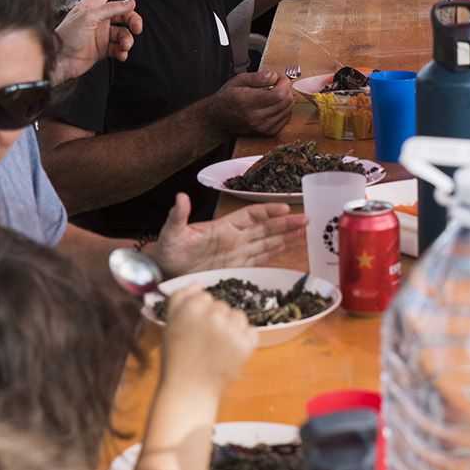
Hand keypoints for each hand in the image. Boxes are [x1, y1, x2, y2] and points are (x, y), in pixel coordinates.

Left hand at [53, 0, 142, 81]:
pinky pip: (118, 48)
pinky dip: (122, 51)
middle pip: (121, 14)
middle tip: (137, 28)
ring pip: (122, 33)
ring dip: (127, 40)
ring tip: (125, 47)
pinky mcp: (101, 49)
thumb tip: (131, 3)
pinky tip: (121, 55)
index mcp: (91, 7)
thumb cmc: (68, 35)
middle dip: (132, 20)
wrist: (59, 60)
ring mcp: (100, 35)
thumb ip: (112, 8)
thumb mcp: (90, 17)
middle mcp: (97, 19)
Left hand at [152, 194, 308, 274]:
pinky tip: (286, 247)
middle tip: (307, 219)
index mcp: (222, 227)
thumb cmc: (167, 251)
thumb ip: (178, 216)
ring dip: (285, 236)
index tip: (284, 209)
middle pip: (265, 228)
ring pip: (266, 242)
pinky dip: (273, 253)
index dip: (268, 211)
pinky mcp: (235, 268)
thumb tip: (181, 197)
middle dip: (286, 223)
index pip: (251, 215)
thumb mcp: (171, 232)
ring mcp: (236, 253)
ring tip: (304, 231)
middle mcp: (233, 238)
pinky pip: (258, 259)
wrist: (163, 272)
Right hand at [159, 283, 259, 393]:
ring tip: (216, 348)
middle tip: (203, 342)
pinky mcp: (246, 344)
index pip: (204, 297)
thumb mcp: (170, 323)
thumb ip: (180, 297)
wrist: (189, 391)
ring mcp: (231, 330)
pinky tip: (228, 354)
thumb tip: (198, 283)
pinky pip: (250, 332)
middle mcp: (213, 315)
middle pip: (222, 306)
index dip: (199, 314)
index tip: (193, 330)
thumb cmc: (177, 358)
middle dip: (215, 320)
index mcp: (192, 307)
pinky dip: (243, 341)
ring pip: (238, 316)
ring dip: (231, 328)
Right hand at [210, 70, 293, 135]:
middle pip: (286, 102)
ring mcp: (263, 127)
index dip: (283, 83)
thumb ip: (257, 77)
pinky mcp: (268, 133)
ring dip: (285, 99)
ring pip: (288, 110)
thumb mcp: (238, 81)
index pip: (278, 94)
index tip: (279, 77)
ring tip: (273, 94)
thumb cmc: (227, 98)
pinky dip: (284, 109)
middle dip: (285, 89)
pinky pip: (286, 118)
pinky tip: (274, 104)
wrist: (218, 120)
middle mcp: (256, 117)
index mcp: (247, 102)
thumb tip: (274, 76)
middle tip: (276, 84)